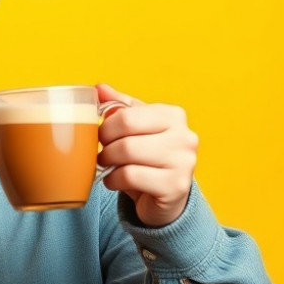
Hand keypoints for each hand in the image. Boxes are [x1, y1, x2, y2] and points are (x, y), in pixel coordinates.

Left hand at [96, 84, 198, 226]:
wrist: (165, 195)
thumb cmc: (146, 156)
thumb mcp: (135, 127)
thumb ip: (118, 106)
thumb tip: (99, 88)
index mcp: (173, 115)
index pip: (125, 115)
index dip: (105, 127)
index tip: (102, 136)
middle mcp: (184, 136)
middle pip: (125, 136)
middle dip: (106, 147)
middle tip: (103, 154)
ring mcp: (183, 162)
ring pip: (127, 155)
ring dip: (108, 163)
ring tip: (109, 166)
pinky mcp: (175, 186)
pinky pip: (130, 177)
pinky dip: (113, 180)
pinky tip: (116, 181)